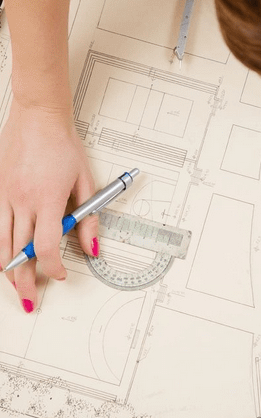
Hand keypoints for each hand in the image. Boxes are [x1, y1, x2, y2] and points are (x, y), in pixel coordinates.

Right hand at [0, 101, 98, 311]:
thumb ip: (89, 217)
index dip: (53, 266)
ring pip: (0, 242)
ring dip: (7, 268)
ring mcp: (5, 195)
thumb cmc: (63, 145)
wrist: (38, 118)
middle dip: (25, 280)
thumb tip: (93, 247)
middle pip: (20, 251)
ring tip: (13, 285)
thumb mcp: (85, 180)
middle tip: (30, 299)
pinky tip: (1, 257)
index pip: (48, 245)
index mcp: (48, 199)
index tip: (60, 275)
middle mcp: (22, 200)